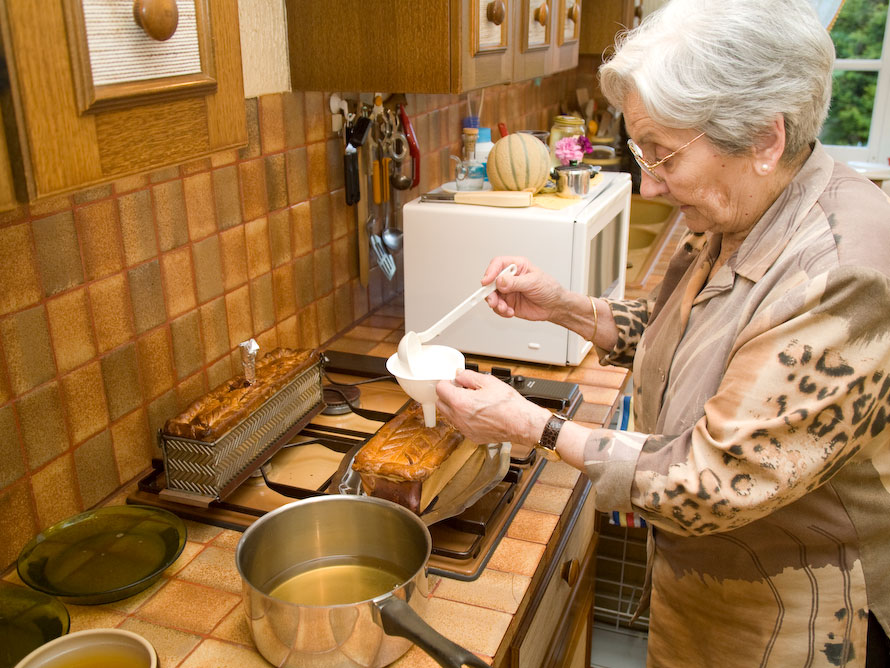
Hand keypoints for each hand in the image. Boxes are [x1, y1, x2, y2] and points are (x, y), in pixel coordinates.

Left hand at [436, 369, 550, 445]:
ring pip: (450, 416)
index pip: (440, 389)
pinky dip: (464, 419)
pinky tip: (478, 413)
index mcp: (460, 402)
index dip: (447, 382)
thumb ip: (468, 376)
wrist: (521, 423)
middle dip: (448, 395)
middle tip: (461, 390)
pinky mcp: (471, 436)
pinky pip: (461, 425)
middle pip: (441, 403)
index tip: (453, 382)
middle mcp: (459, 418)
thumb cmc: (509, 404)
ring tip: (472, 401)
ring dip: (455, 408)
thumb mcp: (488, 381)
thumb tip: (459, 375)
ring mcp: (464, 429)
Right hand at [480, 256, 567, 321]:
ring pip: (492, 296)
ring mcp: (508, 291)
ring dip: (496, 304)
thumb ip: (515, 282)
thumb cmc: (549, 289)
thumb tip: (500, 281)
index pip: (498, 264)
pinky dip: (501, 311)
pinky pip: (498, 307)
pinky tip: (510, 312)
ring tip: (505, 308)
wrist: (555, 306)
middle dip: (490, 292)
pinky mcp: (508, 303)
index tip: (487, 281)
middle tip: (493, 301)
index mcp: (517, 266)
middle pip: (491, 281)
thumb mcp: (533, 282)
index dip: (490, 271)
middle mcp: (510, 278)